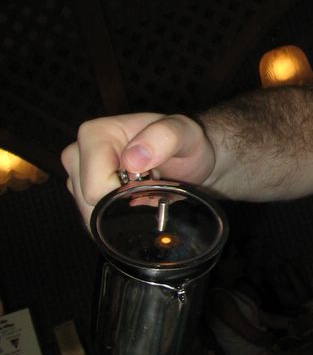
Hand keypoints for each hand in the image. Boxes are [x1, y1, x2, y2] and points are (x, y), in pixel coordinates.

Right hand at [61, 113, 215, 225]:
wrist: (191, 161)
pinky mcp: (84, 194)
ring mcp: (79, 176)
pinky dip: (117, 219)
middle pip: (87, 204)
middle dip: (121, 204)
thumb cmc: (186, 144)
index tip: (148, 181)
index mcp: (94, 134)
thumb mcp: (187, 133)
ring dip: (120, 213)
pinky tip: (135, 202)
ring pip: (89, 216)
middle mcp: (79, 153)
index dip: (124, 194)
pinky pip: (93, 221)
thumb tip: (133, 159)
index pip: (94, 187)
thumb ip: (165, 137)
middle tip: (148, 186)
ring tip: (143, 192)